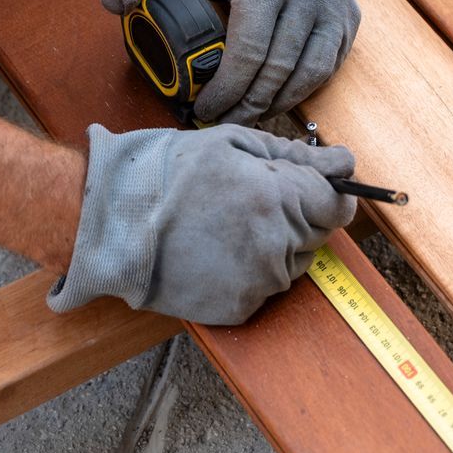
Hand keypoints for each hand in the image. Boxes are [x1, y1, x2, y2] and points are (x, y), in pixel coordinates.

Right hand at [48, 124, 358, 324]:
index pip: (338, 203)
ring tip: (227, 224)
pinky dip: (253, 270)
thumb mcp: (229, 143)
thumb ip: (294, 155)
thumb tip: (344, 163)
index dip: (328, 191)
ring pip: (295, 262)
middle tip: (251, 198)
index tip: (311, 184)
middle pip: (319, 233)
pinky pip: (266, 287)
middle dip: (298, 214)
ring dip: (277, 243)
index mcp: (277, 198)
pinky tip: (217, 250)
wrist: (108, 224)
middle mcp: (275, 246)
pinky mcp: (238, 309)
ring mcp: (257, 282)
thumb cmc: (164, 174)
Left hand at [101, 0, 360, 124]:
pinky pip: (328, 67)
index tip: (205, 109)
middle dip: (249, 106)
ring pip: (309, 74)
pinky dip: (303, 91)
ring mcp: (332, 4)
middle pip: (278, 70)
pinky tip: (277, 100)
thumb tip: (113, 3)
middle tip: (224, 121)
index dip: (227, 91)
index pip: (249, 52)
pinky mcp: (347, 16)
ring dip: (277, 105)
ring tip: (247, 116)